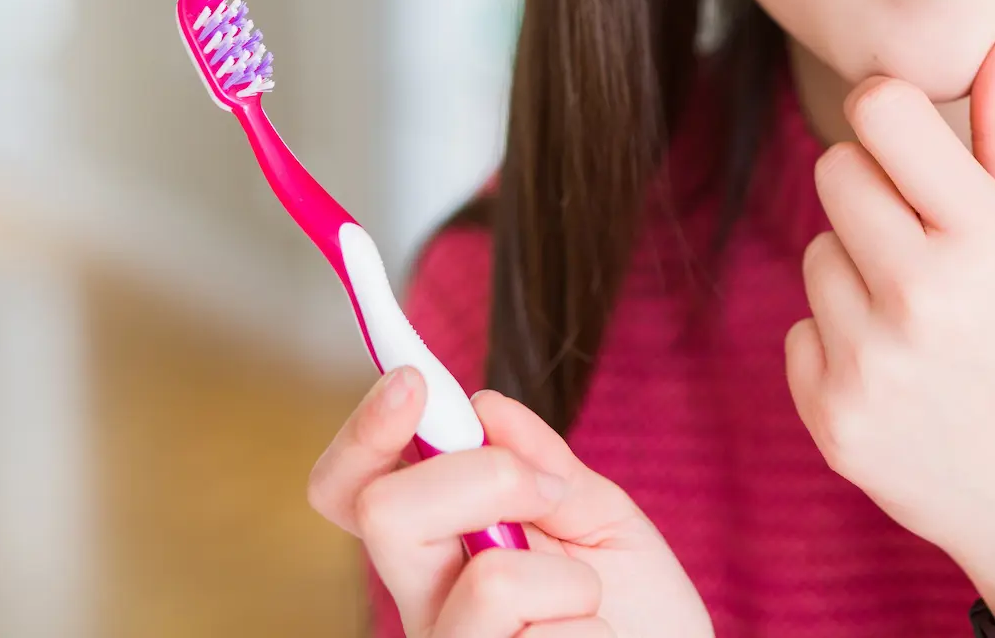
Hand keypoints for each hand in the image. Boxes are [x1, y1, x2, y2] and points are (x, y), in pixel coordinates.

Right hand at [309, 366, 713, 637]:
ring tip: (589, 609)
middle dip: (485, 476)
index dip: (365, 433)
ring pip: (490, 581)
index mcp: (439, 552)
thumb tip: (486, 405)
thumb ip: (547, 468)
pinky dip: (594, 631)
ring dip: (570, 581)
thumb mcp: (602, 521)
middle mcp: (424, 605)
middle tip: (550, 498)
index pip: (357, 490)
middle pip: (386, 511)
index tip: (414, 381)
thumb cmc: (638, 612)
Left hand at [785, 23, 994, 623]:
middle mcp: (922, 296)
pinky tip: (903, 374)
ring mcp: (871, 363)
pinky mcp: (832, 418)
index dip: (888, 113)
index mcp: (985, 237)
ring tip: (924, 320)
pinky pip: (798, 330)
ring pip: (815, 250)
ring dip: (857, 270)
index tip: (908, 138)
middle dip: (874, 190)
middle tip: (927, 241)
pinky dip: (839, 343)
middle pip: (834, 169)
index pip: (879, 111)